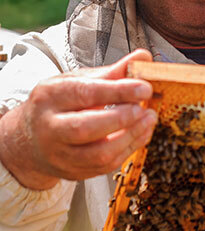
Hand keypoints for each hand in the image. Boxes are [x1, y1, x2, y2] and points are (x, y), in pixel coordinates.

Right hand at [0, 49, 156, 189]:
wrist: (30, 139)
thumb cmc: (59, 104)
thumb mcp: (78, 81)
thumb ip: (113, 71)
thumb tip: (143, 57)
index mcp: (50, 97)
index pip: (85, 94)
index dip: (118, 91)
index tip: (144, 88)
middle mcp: (50, 128)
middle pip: (84, 128)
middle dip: (121, 118)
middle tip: (143, 108)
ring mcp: (60, 154)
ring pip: (97, 154)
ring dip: (130, 137)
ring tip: (148, 120)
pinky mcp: (73, 172)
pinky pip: (104, 167)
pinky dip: (128, 150)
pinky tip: (140, 134)